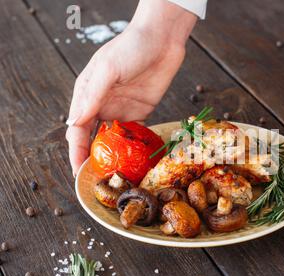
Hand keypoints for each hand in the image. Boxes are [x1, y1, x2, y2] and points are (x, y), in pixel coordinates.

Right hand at [66, 0, 196, 175]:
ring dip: (113, 156)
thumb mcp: (108, 69)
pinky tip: (135, 160)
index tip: (78, 172)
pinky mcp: (142, 111)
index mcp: (87, 94)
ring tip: (117, 175)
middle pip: (93, 138)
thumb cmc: (131, 47)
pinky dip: (133, 147)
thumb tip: (74, 123)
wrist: (162, 40)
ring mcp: (122, 109)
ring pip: (113, 139)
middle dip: (93, 159)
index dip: (76, 152)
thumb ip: (92, 96)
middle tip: (98, 181)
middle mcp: (102, 105)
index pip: (77, 129)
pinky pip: (135, 134)